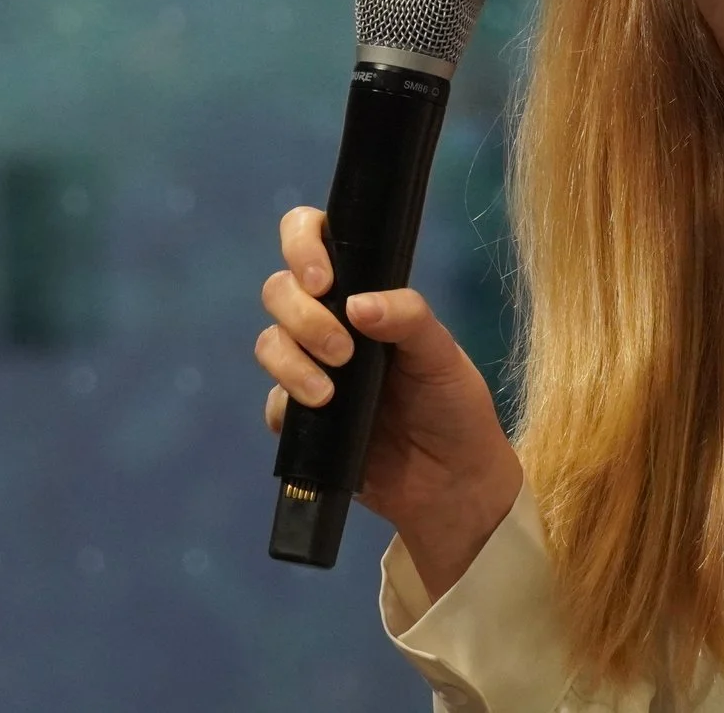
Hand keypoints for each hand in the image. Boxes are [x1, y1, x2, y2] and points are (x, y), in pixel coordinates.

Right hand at [257, 206, 523, 594]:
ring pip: (269, 342)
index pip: (315, 239)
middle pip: (279, 290)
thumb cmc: (454, 407)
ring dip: (290, 362)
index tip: (322, 278)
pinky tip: (321, 417)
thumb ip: (409, 318)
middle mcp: (331, 323)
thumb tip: (358, 303)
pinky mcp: (299, 419)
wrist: (452, 485)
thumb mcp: (443, 355)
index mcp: (364, 294)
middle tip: (341, 350)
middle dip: (301, 315)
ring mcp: (311, 369)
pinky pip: (272, 402)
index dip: (303, 243)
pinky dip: (287, 406)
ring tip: (328, 394)